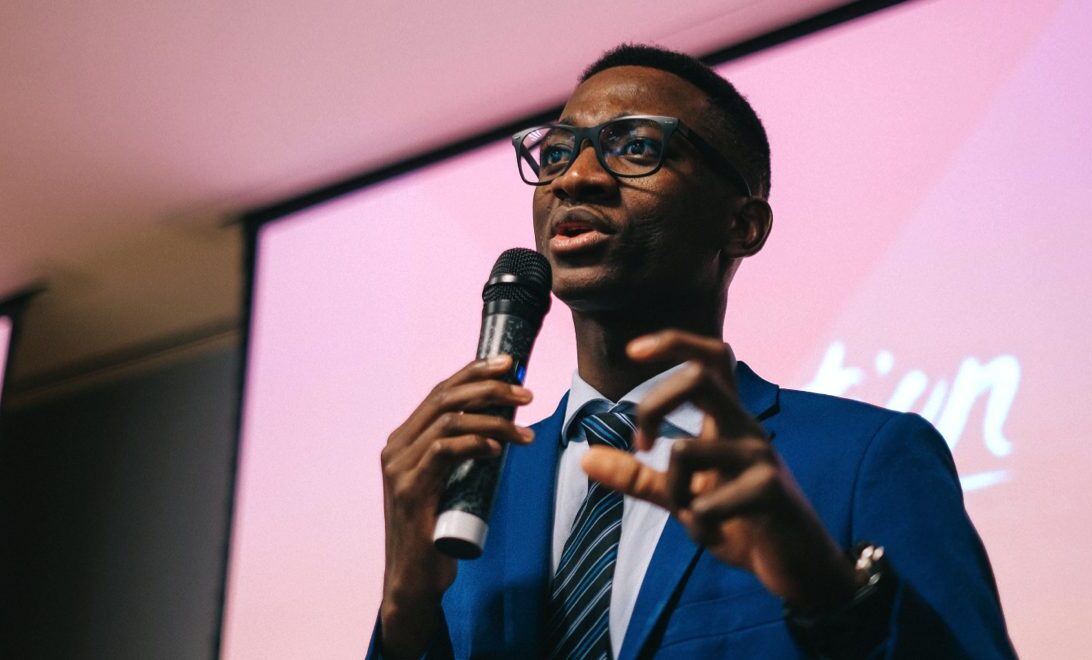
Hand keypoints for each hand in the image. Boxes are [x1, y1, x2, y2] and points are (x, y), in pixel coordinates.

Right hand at [379, 354, 534, 656]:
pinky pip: (445, 452)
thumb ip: (463, 455)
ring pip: (449, 421)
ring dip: (494, 420)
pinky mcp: (410, 490)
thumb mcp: (451, 482)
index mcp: (404, 439)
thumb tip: (503, 426)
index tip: (509, 363)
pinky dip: (475, 444)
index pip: (440, 391)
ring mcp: (399, 467)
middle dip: (490, 388)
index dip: (474, 371)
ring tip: (526, 432)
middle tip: (528, 393)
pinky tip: (499, 448)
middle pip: (445, 398)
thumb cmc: (438, 530)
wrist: (415, 579)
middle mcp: (396, 447)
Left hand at [581, 331, 859, 609]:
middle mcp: (745, 427)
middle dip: (653, 404)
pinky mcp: (772, 490)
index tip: (633, 351)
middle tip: (641, 444)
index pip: (709, 358)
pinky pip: (708, 500)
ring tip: (693, 514)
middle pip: (700, 376)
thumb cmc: (740, 521)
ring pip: (686, 449)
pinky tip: (714, 533)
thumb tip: (584, 457)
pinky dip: (698, 522)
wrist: (796, 566)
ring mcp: (761, 456)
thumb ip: (637, 476)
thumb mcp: (681, 496)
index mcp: (725, 421)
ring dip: (674, 489)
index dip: (673, 341)